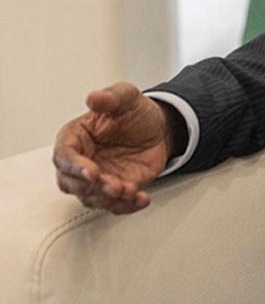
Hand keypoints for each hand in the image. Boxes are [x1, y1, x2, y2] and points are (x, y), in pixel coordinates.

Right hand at [52, 81, 175, 214]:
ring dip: (110, 199)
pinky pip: (116, 204)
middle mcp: (82, 161)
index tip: (91, 171)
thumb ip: (110, 97)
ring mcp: (98, 178)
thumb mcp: (126, 97)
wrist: (160, 128)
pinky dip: (127, 206)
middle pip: (72, 183)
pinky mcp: (116, 190)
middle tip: (112, 185)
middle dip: (92, 187)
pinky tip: (141, 199)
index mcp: (76, 137)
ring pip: (92, 197)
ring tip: (130, 191)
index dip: (75, 167)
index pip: (64, 156)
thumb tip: (94, 97)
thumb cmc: (135, 113)